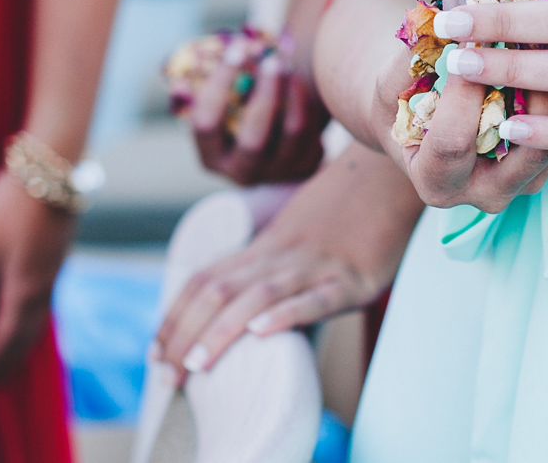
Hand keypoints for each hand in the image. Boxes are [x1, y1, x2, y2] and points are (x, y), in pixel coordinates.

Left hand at [0, 171, 75, 385]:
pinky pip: (45, 302)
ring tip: (8, 356)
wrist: (54, 172)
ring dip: (22, 342)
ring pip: (39, 319)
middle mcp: (44, 286)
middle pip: (27, 334)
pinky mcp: (59, 258)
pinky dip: (32, 320)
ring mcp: (55, 272)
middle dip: (9, 359)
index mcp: (23, 286)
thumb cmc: (13, 205)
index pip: (6, 336)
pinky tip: (24, 317)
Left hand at [153, 143, 421, 383]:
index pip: (205, 281)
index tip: (156, 353)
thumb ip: (270, 266)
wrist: (391, 171)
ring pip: (259, 296)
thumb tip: (244, 309)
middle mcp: (282, 254)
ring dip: (222, 331)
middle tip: (165, 376)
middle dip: (187, 335)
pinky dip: (287, 315)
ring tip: (197, 365)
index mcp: (266, 247)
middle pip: (220, 291)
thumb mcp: (298, 235)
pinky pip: (317, 297)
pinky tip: (263, 333)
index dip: (176, 316)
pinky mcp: (356, 278)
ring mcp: (318, 265)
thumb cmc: (347, 209)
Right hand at [192, 53, 328, 185]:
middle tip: (273, 59)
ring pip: (292, 131)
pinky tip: (298, 83)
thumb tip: (245, 43)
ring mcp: (277, 173)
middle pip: (253, 138)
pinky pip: (312, 131)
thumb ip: (230, 83)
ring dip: (293, 92)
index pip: (206, 124)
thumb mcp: (226, 110)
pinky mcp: (306, 167)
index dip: (220, 84)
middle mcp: (242, 173)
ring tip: (289, 66)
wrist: (275, 156)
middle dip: (265, 94)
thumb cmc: (241, 119)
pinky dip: (308, 102)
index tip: (236, 49)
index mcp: (211, 158)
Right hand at [373, 39, 547, 214]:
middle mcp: (485, 193)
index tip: (470, 35)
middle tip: (525, 29)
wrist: (424, 121)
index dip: (463, 90)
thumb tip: (438, 20)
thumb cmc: (400, 102)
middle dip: (524, 82)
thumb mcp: (391, 85)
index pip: (454, 141)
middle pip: (522, 146)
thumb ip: (410, 61)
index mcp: (437, 183)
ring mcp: (524, 181)